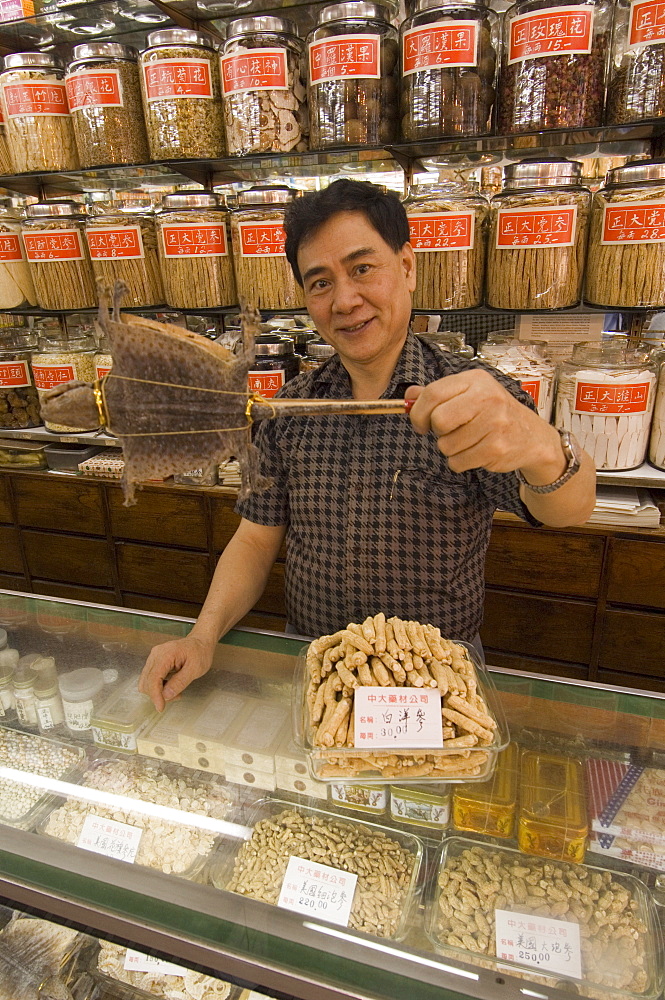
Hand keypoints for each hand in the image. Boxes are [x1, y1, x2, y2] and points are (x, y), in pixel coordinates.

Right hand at [138, 635, 213, 710]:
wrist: (200, 642)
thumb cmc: (200, 653)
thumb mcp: (195, 669)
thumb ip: (180, 682)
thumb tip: (166, 695)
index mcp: (166, 654)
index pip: (153, 678)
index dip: (155, 695)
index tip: (161, 708)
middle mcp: (156, 655)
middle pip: (147, 682)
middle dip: (158, 694)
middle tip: (177, 696)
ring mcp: (154, 657)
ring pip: (146, 682)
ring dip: (158, 691)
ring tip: (176, 691)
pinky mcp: (155, 662)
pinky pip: (150, 678)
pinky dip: (158, 687)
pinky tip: (171, 686)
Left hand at [406, 370, 564, 481]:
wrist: (532, 437)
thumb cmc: (495, 414)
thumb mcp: (469, 395)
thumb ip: (438, 394)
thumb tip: (408, 396)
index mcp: (475, 380)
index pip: (433, 393)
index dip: (418, 412)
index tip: (419, 423)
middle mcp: (487, 398)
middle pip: (439, 419)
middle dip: (437, 431)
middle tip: (447, 432)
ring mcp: (494, 423)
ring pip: (446, 445)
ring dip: (450, 449)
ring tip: (468, 441)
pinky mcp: (497, 448)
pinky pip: (458, 462)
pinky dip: (460, 462)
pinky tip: (476, 452)